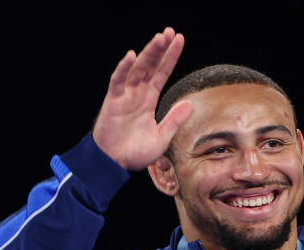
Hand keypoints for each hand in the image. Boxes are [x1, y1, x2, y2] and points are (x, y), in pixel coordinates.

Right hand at [91, 28, 193, 170]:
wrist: (115, 164)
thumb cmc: (135, 153)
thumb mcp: (161, 137)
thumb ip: (174, 120)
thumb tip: (190, 104)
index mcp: (149, 100)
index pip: (161, 73)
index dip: (170, 57)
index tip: (179, 41)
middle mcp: (137, 94)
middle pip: (150, 66)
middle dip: (160, 49)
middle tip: (170, 32)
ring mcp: (124, 96)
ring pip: (137, 69)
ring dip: (148, 53)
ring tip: (159, 38)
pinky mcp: (113, 102)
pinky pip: (117, 82)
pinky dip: (123, 69)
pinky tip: (131, 56)